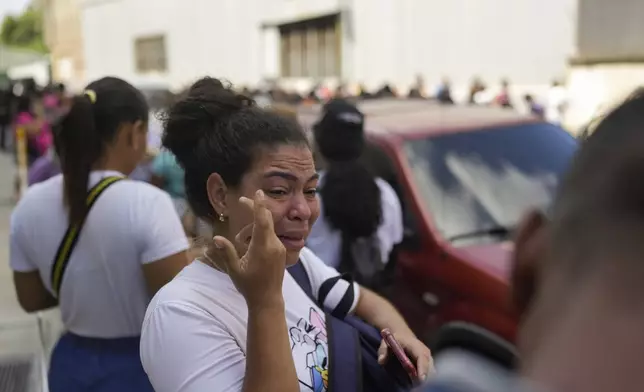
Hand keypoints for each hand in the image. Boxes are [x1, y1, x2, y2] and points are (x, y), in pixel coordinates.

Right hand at [212, 190, 286, 307]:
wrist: (268, 300)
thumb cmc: (249, 286)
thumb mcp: (234, 270)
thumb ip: (227, 253)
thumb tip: (216, 239)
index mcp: (263, 248)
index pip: (262, 221)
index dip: (259, 206)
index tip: (258, 192)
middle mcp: (274, 245)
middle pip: (266, 220)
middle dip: (255, 209)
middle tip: (242, 201)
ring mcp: (279, 247)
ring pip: (266, 228)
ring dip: (252, 229)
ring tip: (239, 242)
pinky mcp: (281, 251)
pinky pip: (270, 236)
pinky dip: (259, 235)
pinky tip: (248, 247)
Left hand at [377, 332, 433, 382]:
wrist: (403, 336)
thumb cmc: (395, 340)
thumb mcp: (386, 342)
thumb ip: (383, 351)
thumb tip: (381, 361)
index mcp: (416, 345)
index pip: (422, 356)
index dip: (423, 368)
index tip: (421, 379)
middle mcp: (425, 352)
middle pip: (430, 366)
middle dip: (426, 377)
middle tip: (416, 388)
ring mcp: (428, 359)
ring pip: (432, 372)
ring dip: (426, 380)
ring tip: (416, 387)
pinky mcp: (428, 365)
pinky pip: (430, 374)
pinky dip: (425, 380)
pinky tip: (417, 386)